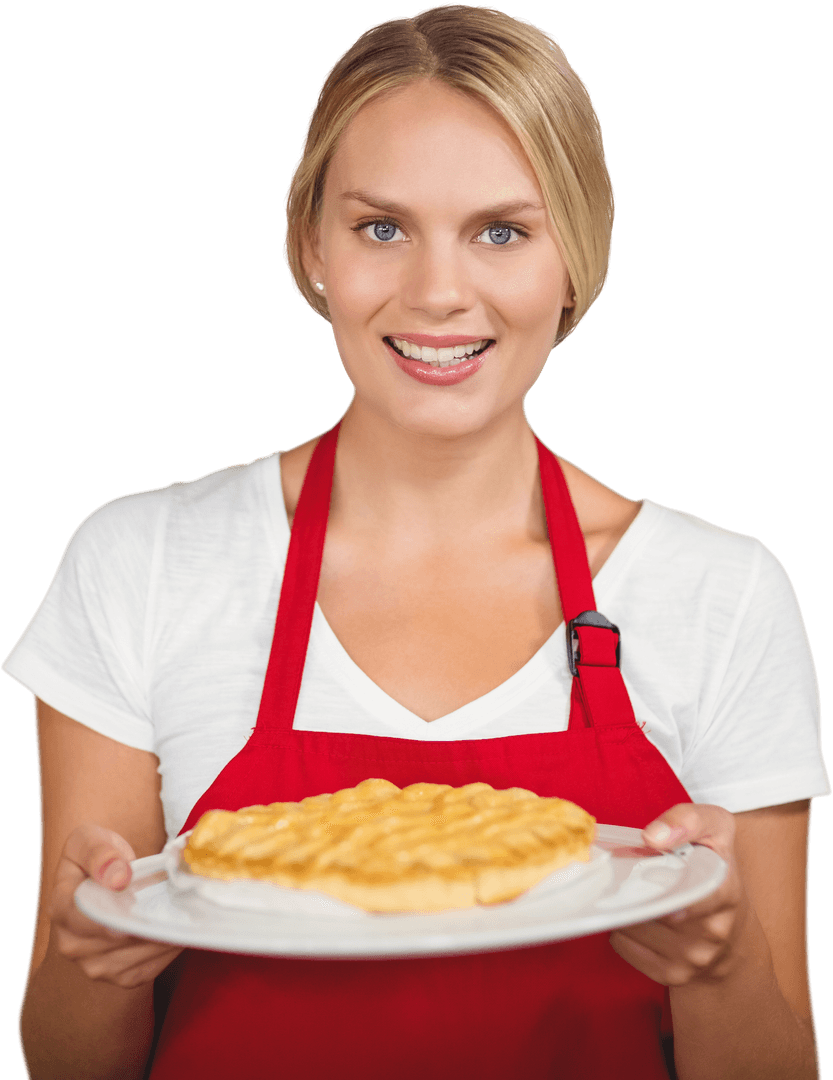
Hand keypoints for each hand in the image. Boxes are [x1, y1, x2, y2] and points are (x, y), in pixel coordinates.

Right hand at [49, 823, 183, 988]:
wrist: (104, 874)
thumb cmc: (98, 854)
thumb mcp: (91, 839)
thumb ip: (100, 854)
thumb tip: (118, 878)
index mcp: (61, 908)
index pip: (86, 919)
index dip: (114, 918)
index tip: (139, 911)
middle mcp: (72, 943)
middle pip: (117, 943)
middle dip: (148, 924)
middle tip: (178, 907)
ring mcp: (94, 964)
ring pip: (136, 959)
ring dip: (162, 938)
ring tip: (182, 916)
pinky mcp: (119, 975)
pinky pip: (148, 970)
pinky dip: (166, 951)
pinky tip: (177, 930)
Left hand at [608, 803, 750, 985]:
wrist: (733, 938)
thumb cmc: (715, 871)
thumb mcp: (715, 830)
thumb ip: (689, 819)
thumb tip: (653, 836)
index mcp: (723, 890)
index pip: (692, 890)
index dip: (665, 883)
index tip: (647, 869)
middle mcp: (713, 929)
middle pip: (649, 906)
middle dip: (633, 888)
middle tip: (629, 873)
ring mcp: (694, 957)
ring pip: (632, 924)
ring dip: (625, 906)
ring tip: (637, 894)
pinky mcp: (674, 976)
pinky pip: (624, 945)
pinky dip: (621, 929)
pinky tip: (638, 917)